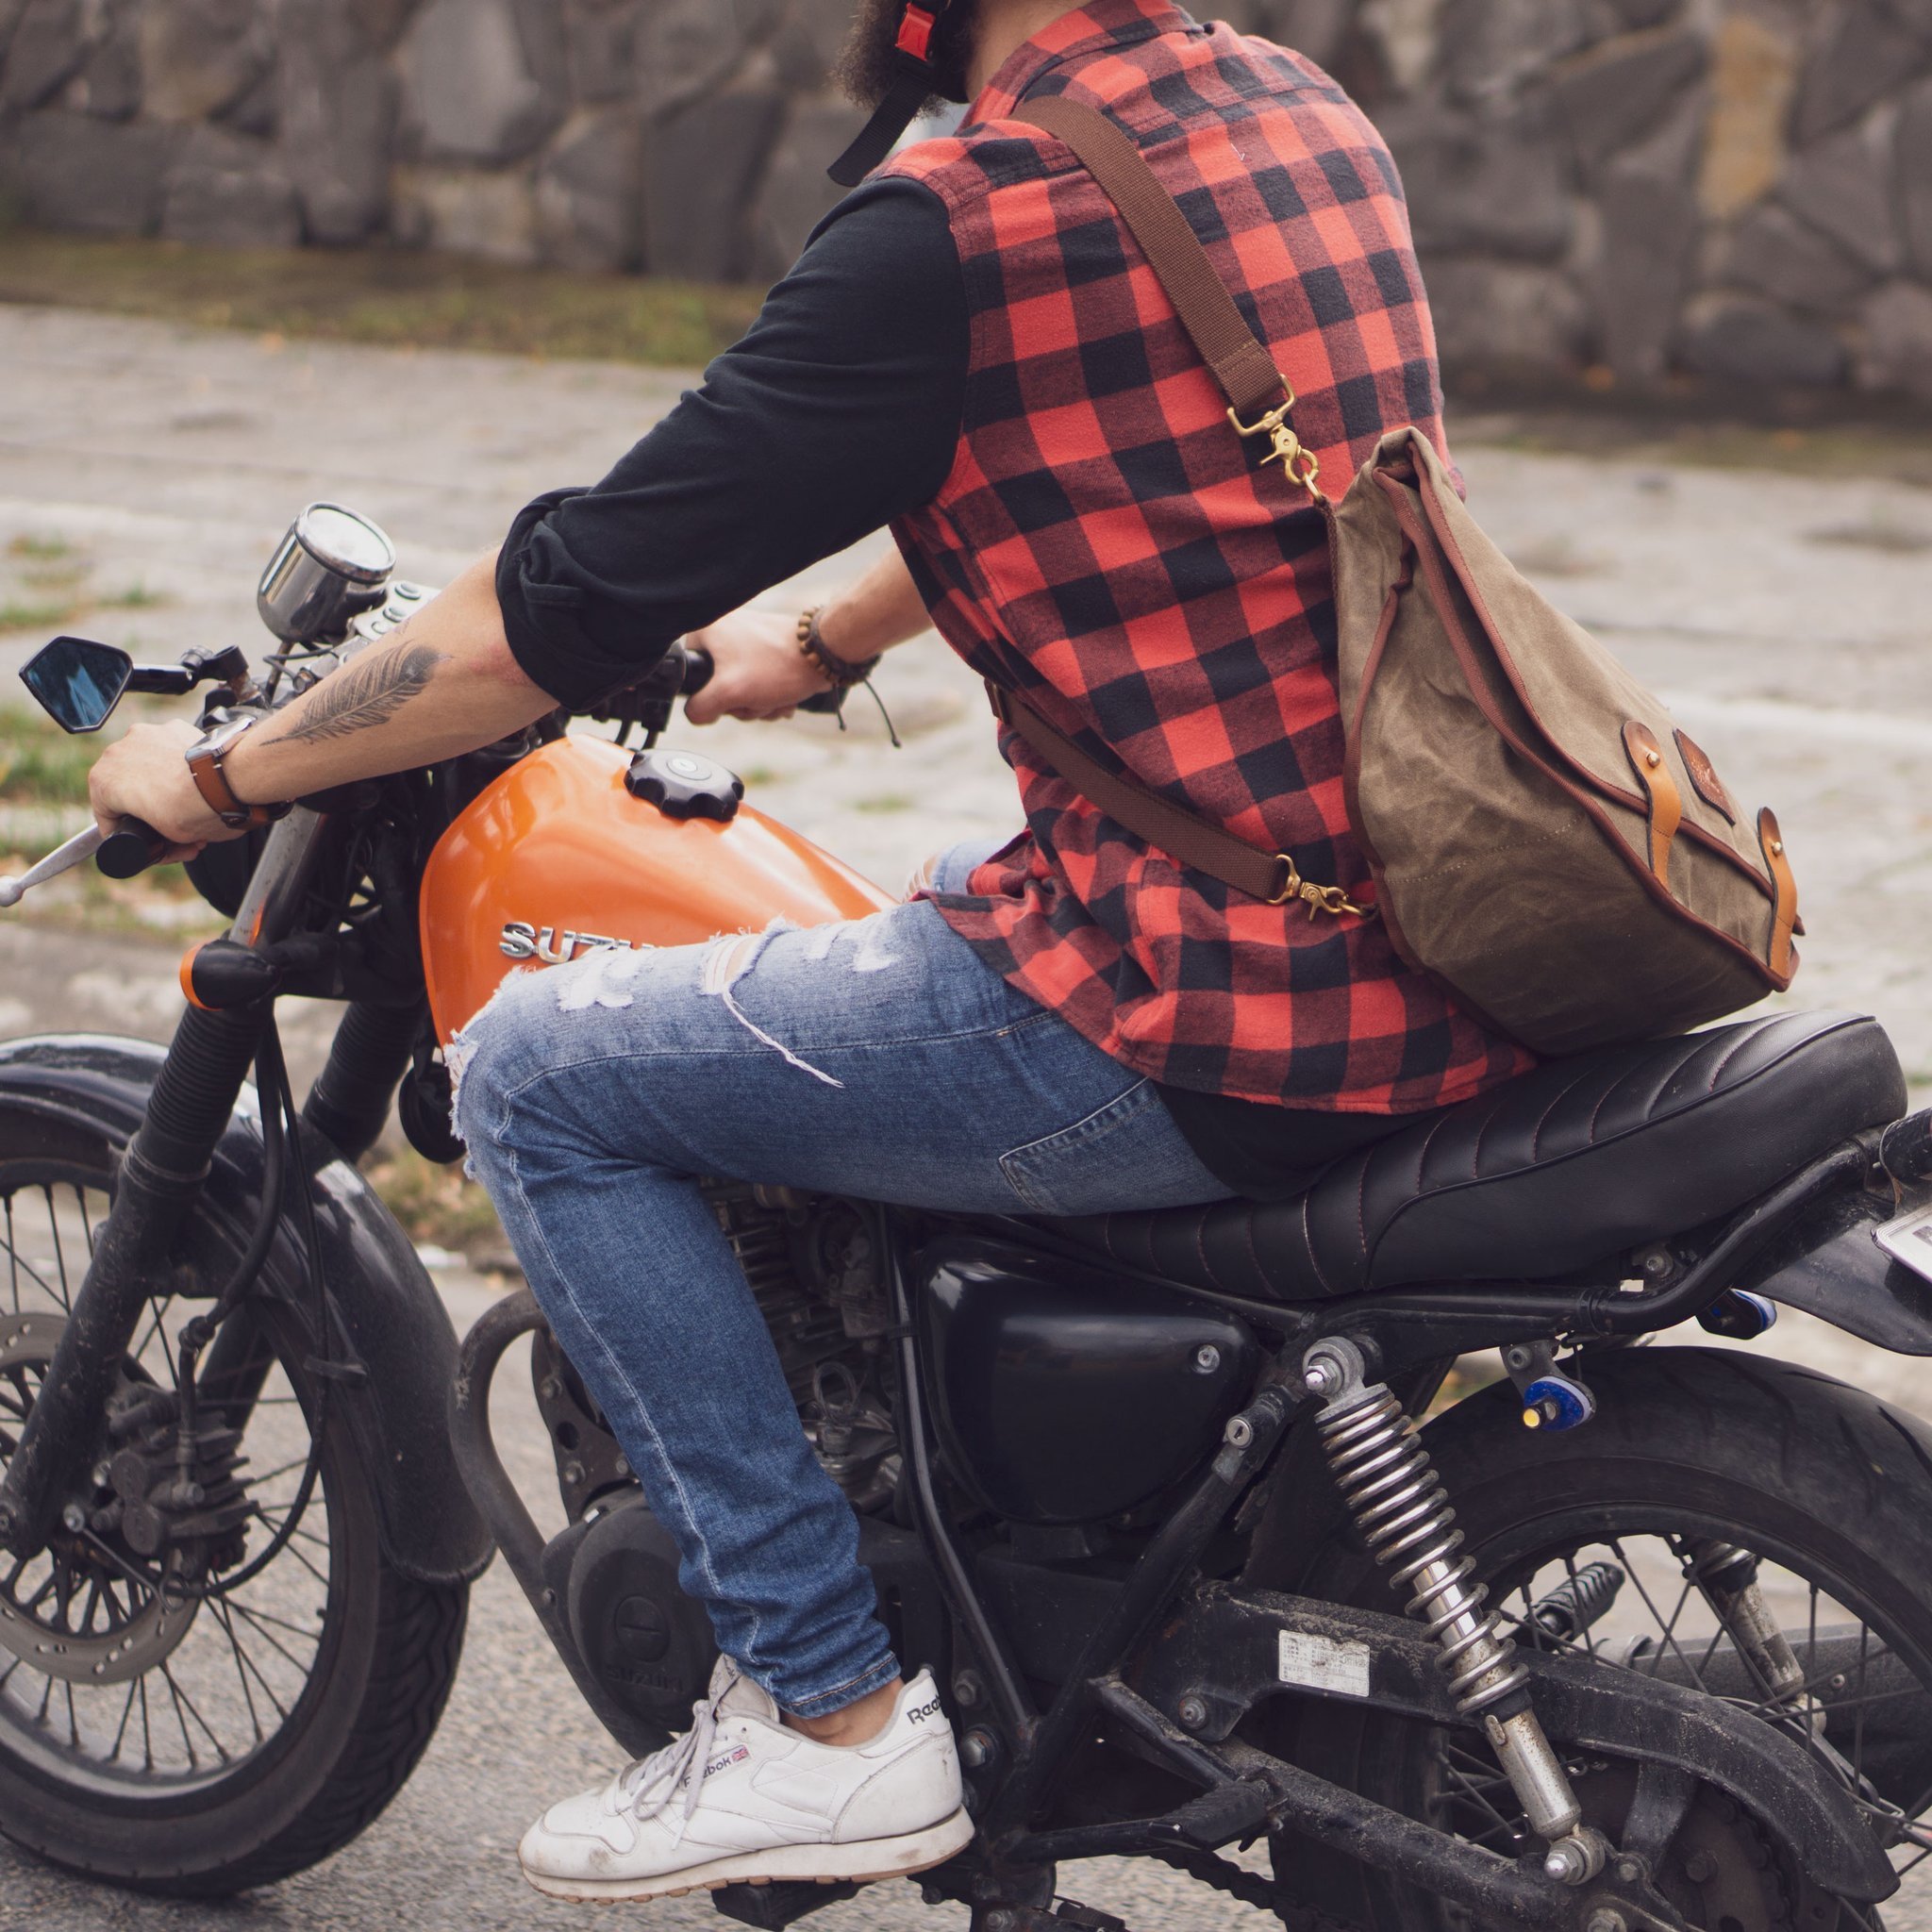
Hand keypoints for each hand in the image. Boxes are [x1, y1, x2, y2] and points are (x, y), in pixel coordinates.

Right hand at [87, 719, 236, 860]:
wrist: (229, 780)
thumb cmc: (196, 810)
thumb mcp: (171, 841)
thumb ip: (161, 840)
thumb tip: (170, 843)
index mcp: (103, 783)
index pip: (108, 815)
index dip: (129, 834)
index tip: (149, 842)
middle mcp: (117, 753)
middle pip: (128, 788)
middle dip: (151, 807)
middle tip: (178, 825)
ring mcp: (144, 735)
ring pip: (148, 765)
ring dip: (164, 783)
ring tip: (191, 802)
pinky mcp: (172, 726)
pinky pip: (170, 749)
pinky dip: (180, 763)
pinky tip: (199, 780)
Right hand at [684, 607, 830, 725]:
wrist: (823, 654)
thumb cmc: (777, 665)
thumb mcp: (728, 692)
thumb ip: (701, 708)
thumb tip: (695, 714)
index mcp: (705, 631)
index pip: (689, 675)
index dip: (710, 695)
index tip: (731, 696)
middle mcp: (722, 632)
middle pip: (717, 688)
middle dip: (742, 703)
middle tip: (757, 697)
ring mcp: (744, 642)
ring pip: (740, 691)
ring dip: (759, 704)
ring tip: (775, 696)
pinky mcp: (764, 652)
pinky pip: (757, 685)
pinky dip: (770, 696)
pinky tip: (784, 696)